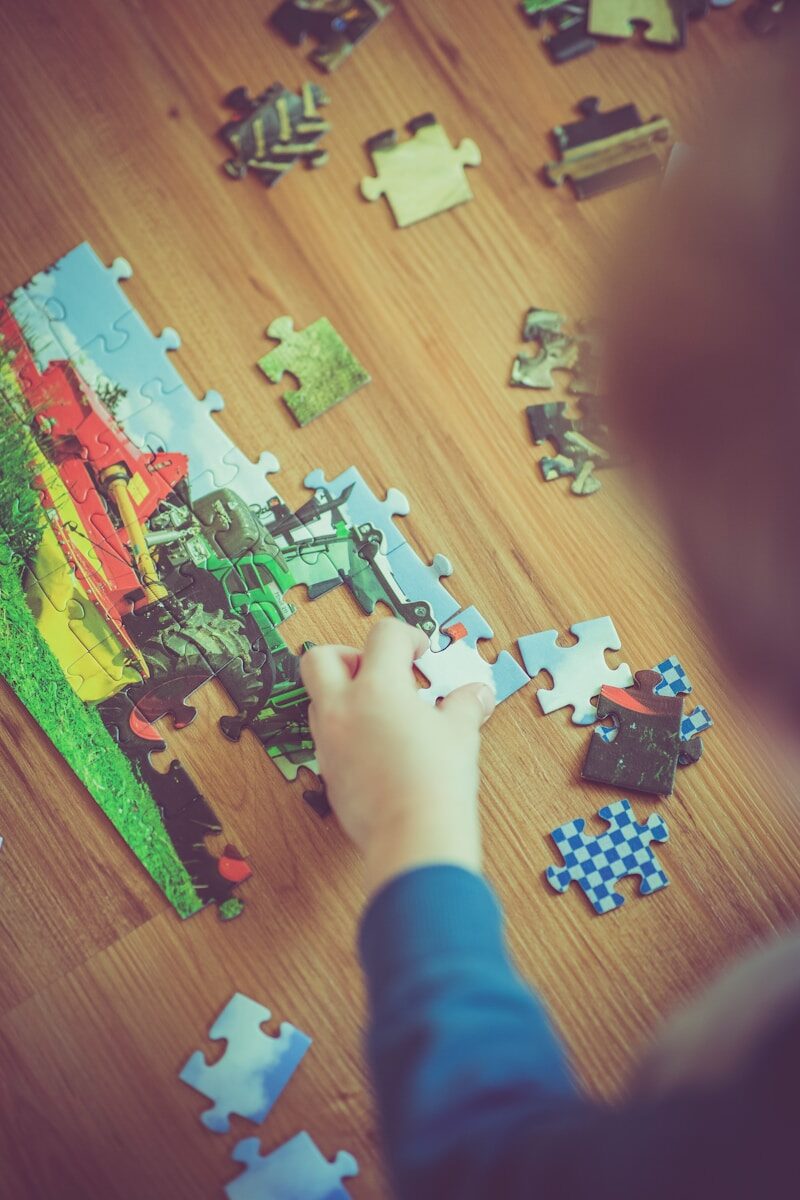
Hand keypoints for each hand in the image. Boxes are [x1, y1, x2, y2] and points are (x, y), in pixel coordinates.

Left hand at [300, 619, 495, 894]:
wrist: (413, 835)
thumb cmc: (436, 781)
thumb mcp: (460, 733)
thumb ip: (465, 705)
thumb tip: (476, 695)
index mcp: (377, 688)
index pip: (383, 636)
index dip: (408, 637)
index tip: (420, 653)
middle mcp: (342, 708)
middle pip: (321, 657)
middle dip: (349, 655)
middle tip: (381, 673)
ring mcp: (329, 740)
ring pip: (319, 698)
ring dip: (346, 694)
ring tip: (385, 712)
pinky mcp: (327, 770)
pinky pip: (327, 735)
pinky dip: (347, 730)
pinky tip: (379, 745)